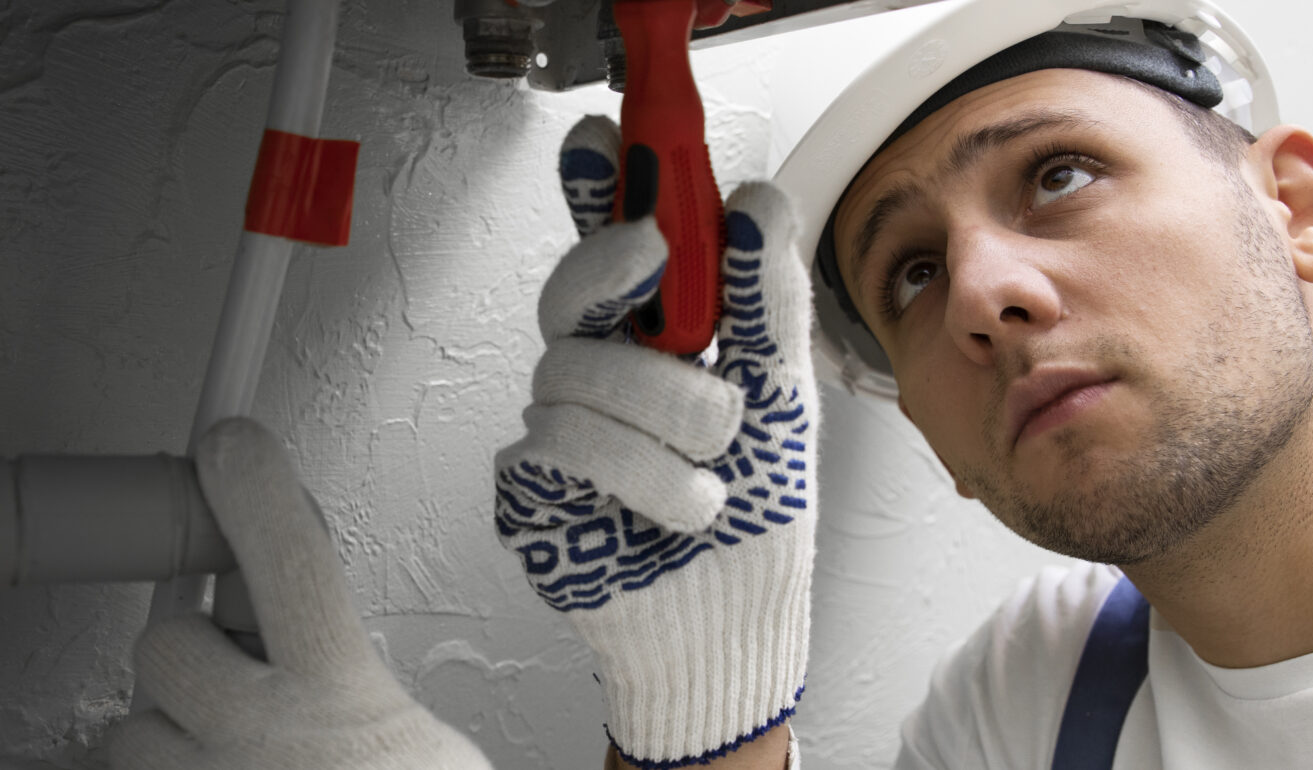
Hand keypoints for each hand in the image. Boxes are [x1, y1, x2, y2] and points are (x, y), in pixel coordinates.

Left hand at [110, 418, 491, 769]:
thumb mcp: (433, 752)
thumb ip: (365, 678)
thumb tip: (311, 624)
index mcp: (344, 703)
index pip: (291, 562)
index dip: (256, 491)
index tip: (233, 444)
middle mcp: (261, 740)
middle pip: (168, 644)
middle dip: (191, 655)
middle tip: (234, 684)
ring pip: (134, 726)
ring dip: (173, 736)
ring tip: (232, 760)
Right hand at [495, 115, 816, 767]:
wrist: (735, 625)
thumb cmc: (756, 514)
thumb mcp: (783, 395)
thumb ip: (764, 302)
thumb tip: (757, 205)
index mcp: (654, 338)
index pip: (610, 244)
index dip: (597, 190)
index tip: (605, 142)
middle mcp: (598, 373)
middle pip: (572, 291)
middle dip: (620, 277)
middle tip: (655, 260)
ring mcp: (556, 428)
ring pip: (575, 372)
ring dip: (667, 420)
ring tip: (713, 469)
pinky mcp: (529, 489)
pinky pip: (562, 445)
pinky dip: (642, 478)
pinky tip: (677, 508)